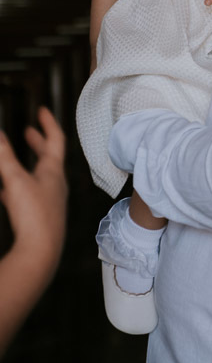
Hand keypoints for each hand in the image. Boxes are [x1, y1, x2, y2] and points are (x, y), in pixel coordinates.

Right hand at [0, 107, 66, 269]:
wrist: (41, 251)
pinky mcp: (40, 216)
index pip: (55, 139)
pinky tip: (4, 193)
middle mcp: (55, 183)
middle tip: (29, 131)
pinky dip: (17, 188)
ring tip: (13, 160)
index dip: (48, 124)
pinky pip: (29, 196)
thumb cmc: (34, 214)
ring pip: (38, 176)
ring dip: (27, 164)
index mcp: (53, 170)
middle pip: (49, 157)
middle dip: (38, 142)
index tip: (43, 111)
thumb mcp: (15, 180)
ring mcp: (49, 200)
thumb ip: (4, 156)